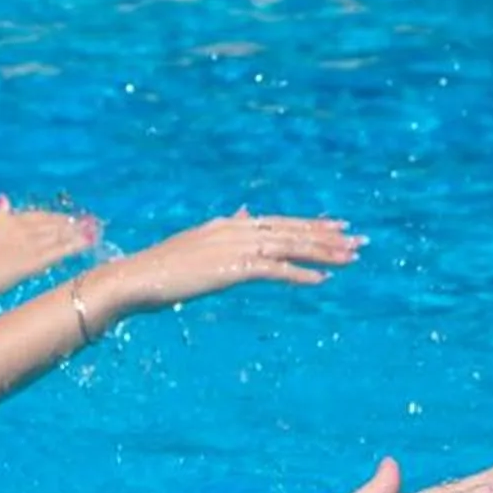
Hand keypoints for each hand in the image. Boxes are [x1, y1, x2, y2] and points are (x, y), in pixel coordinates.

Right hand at [0, 195, 98, 293]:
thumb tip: (3, 200)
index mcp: (8, 220)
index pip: (37, 216)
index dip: (53, 217)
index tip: (65, 218)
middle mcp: (22, 228)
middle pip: (52, 223)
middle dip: (69, 223)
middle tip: (86, 222)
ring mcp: (30, 244)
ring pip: (59, 234)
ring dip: (77, 231)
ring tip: (93, 230)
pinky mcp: (35, 261)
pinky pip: (61, 251)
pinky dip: (77, 245)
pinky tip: (90, 242)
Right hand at [88, 210, 358, 314]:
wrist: (133, 279)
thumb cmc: (157, 270)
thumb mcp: (194, 246)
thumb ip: (223, 231)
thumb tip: (242, 213)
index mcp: (227, 225)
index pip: (278, 222)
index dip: (310, 224)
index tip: (337, 226)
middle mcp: (235, 230)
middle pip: (291, 231)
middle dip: (327, 236)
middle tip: (359, 240)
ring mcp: (234, 248)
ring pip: (290, 247)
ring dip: (323, 252)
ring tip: (351, 258)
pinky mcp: (231, 268)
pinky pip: (275, 270)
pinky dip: (300, 274)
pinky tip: (322, 280)